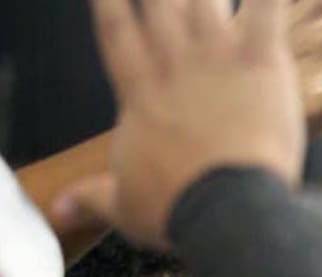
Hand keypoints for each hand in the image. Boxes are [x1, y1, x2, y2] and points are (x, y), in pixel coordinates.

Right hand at [68, 0, 303, 246]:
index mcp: (139, 91)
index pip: (114, 30)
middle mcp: (173, 63)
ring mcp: (215, 57)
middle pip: (159, 1)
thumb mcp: (125, 206)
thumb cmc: (176, 210)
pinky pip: (266, 9)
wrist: (225, 209)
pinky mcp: (260, 61)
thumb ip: (91, 197)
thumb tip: (55, 210)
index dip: (108, 0)